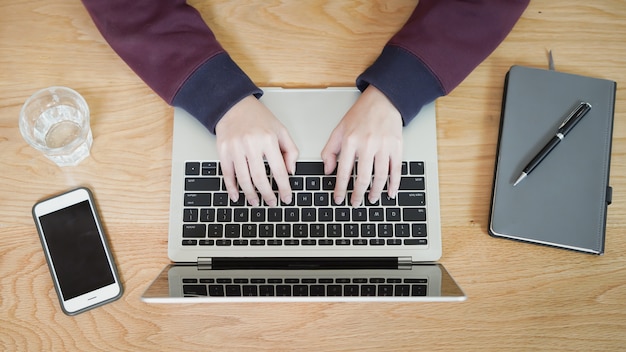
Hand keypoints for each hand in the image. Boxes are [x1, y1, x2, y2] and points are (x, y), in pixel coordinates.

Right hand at [215, 95, 297, 206]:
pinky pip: (227, 174)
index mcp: (268, 139)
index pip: (279, 170)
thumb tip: (291, 171)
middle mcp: (251, 144)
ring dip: (250, 194)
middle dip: (267, 194)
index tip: (286, 198)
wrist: (234, 106)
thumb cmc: (259, 118)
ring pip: (243, 178)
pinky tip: (236, 195)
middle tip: (271, 203)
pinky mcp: (223, 150)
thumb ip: (290, 150)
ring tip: (255, 202)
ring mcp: (235, 148)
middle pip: (260, 178)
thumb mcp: (281, 130)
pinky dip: (231, 187)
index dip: (283, 187)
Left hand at [321, 85, 402, 206]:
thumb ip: (329, 150)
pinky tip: (390, 192)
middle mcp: (367, 144)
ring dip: (376, 192)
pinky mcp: (397, 146)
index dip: (341, 188)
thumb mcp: (339, 129)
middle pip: (363, 177)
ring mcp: (384, 146)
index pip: (344, 171)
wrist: (383, 100)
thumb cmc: (361, 115)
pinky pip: (396, 170)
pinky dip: (394, 184)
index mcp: (351, 140)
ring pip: (381, 176)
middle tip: (355, 203)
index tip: (339, 199)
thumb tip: (327, 170)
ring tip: (371, 199)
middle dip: (358, 194)